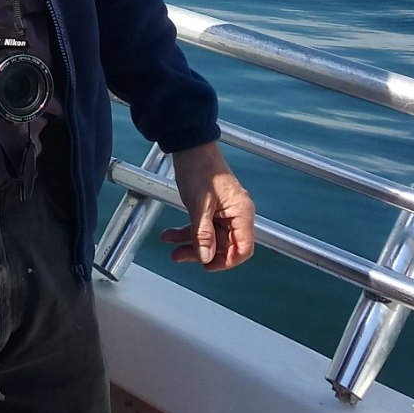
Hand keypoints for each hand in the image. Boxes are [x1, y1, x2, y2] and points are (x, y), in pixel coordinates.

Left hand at [161, 142, 255, 270]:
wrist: (189, 146)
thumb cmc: (199, 168)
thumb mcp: (199, 204)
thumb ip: (202, 232)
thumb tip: (205, 256)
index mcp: (241, 212)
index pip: (242, 248)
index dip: (226, 261)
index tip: (207, 266)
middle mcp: (236, 213)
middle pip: (223, 244)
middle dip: (201, 252)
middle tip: (180, 256)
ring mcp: (223, 211)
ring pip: (209, 237)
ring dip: (190, 243)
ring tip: (171, 247)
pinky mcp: (211, 208)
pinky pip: (201, 226)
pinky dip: (186, 231)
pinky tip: (170, 235)